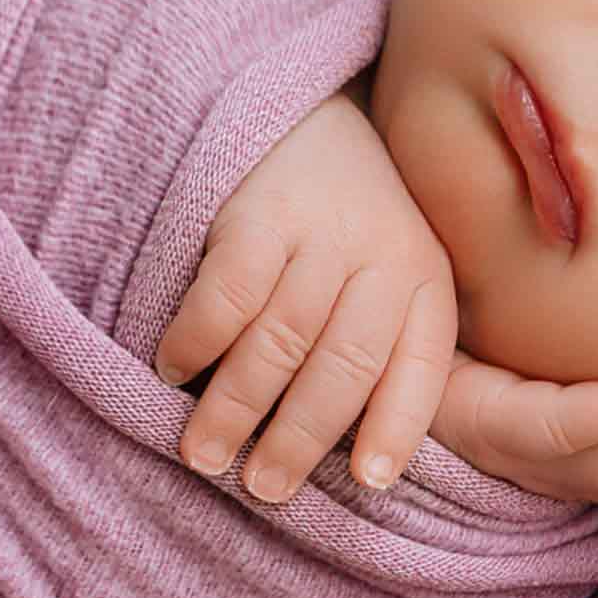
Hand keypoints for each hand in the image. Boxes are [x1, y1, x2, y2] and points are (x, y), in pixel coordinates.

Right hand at [152, 96, 461, 503]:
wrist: (297, 110)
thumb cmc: (339, 224)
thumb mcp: (384, 275)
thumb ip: (376, 347)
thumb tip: (345, 461)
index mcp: (424, 279)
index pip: (418, 366)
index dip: (395, 428)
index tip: (370, 483)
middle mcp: (384, 251)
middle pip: (344, 365)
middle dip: (299, 437)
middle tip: (260, 488)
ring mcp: (321, 227)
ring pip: (282, 339)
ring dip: (237, 406)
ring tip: (202, 453)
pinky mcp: (259, 208)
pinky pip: (229, 293)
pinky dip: (198, 340)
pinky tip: (173, 367)